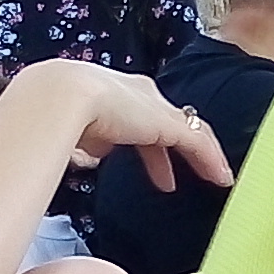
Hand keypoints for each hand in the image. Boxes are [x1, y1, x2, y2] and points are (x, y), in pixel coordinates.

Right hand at [24, 59, 233, 193]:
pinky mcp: (168, 122)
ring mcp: (155, 108)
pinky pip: (198, 144)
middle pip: (169, 122)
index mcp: (114, 93)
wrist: (59, 98)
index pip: (142, 117)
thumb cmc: (52, 114)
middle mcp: (138, 94)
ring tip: (215, 178)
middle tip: (190, 170)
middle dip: (178, 146)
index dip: (151, 144)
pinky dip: (212, 161)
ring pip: (189, 131)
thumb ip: (86, 141)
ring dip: (203, 157)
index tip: (157, 167)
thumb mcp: (73, 130)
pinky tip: (222, 180)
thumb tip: (85, 155)